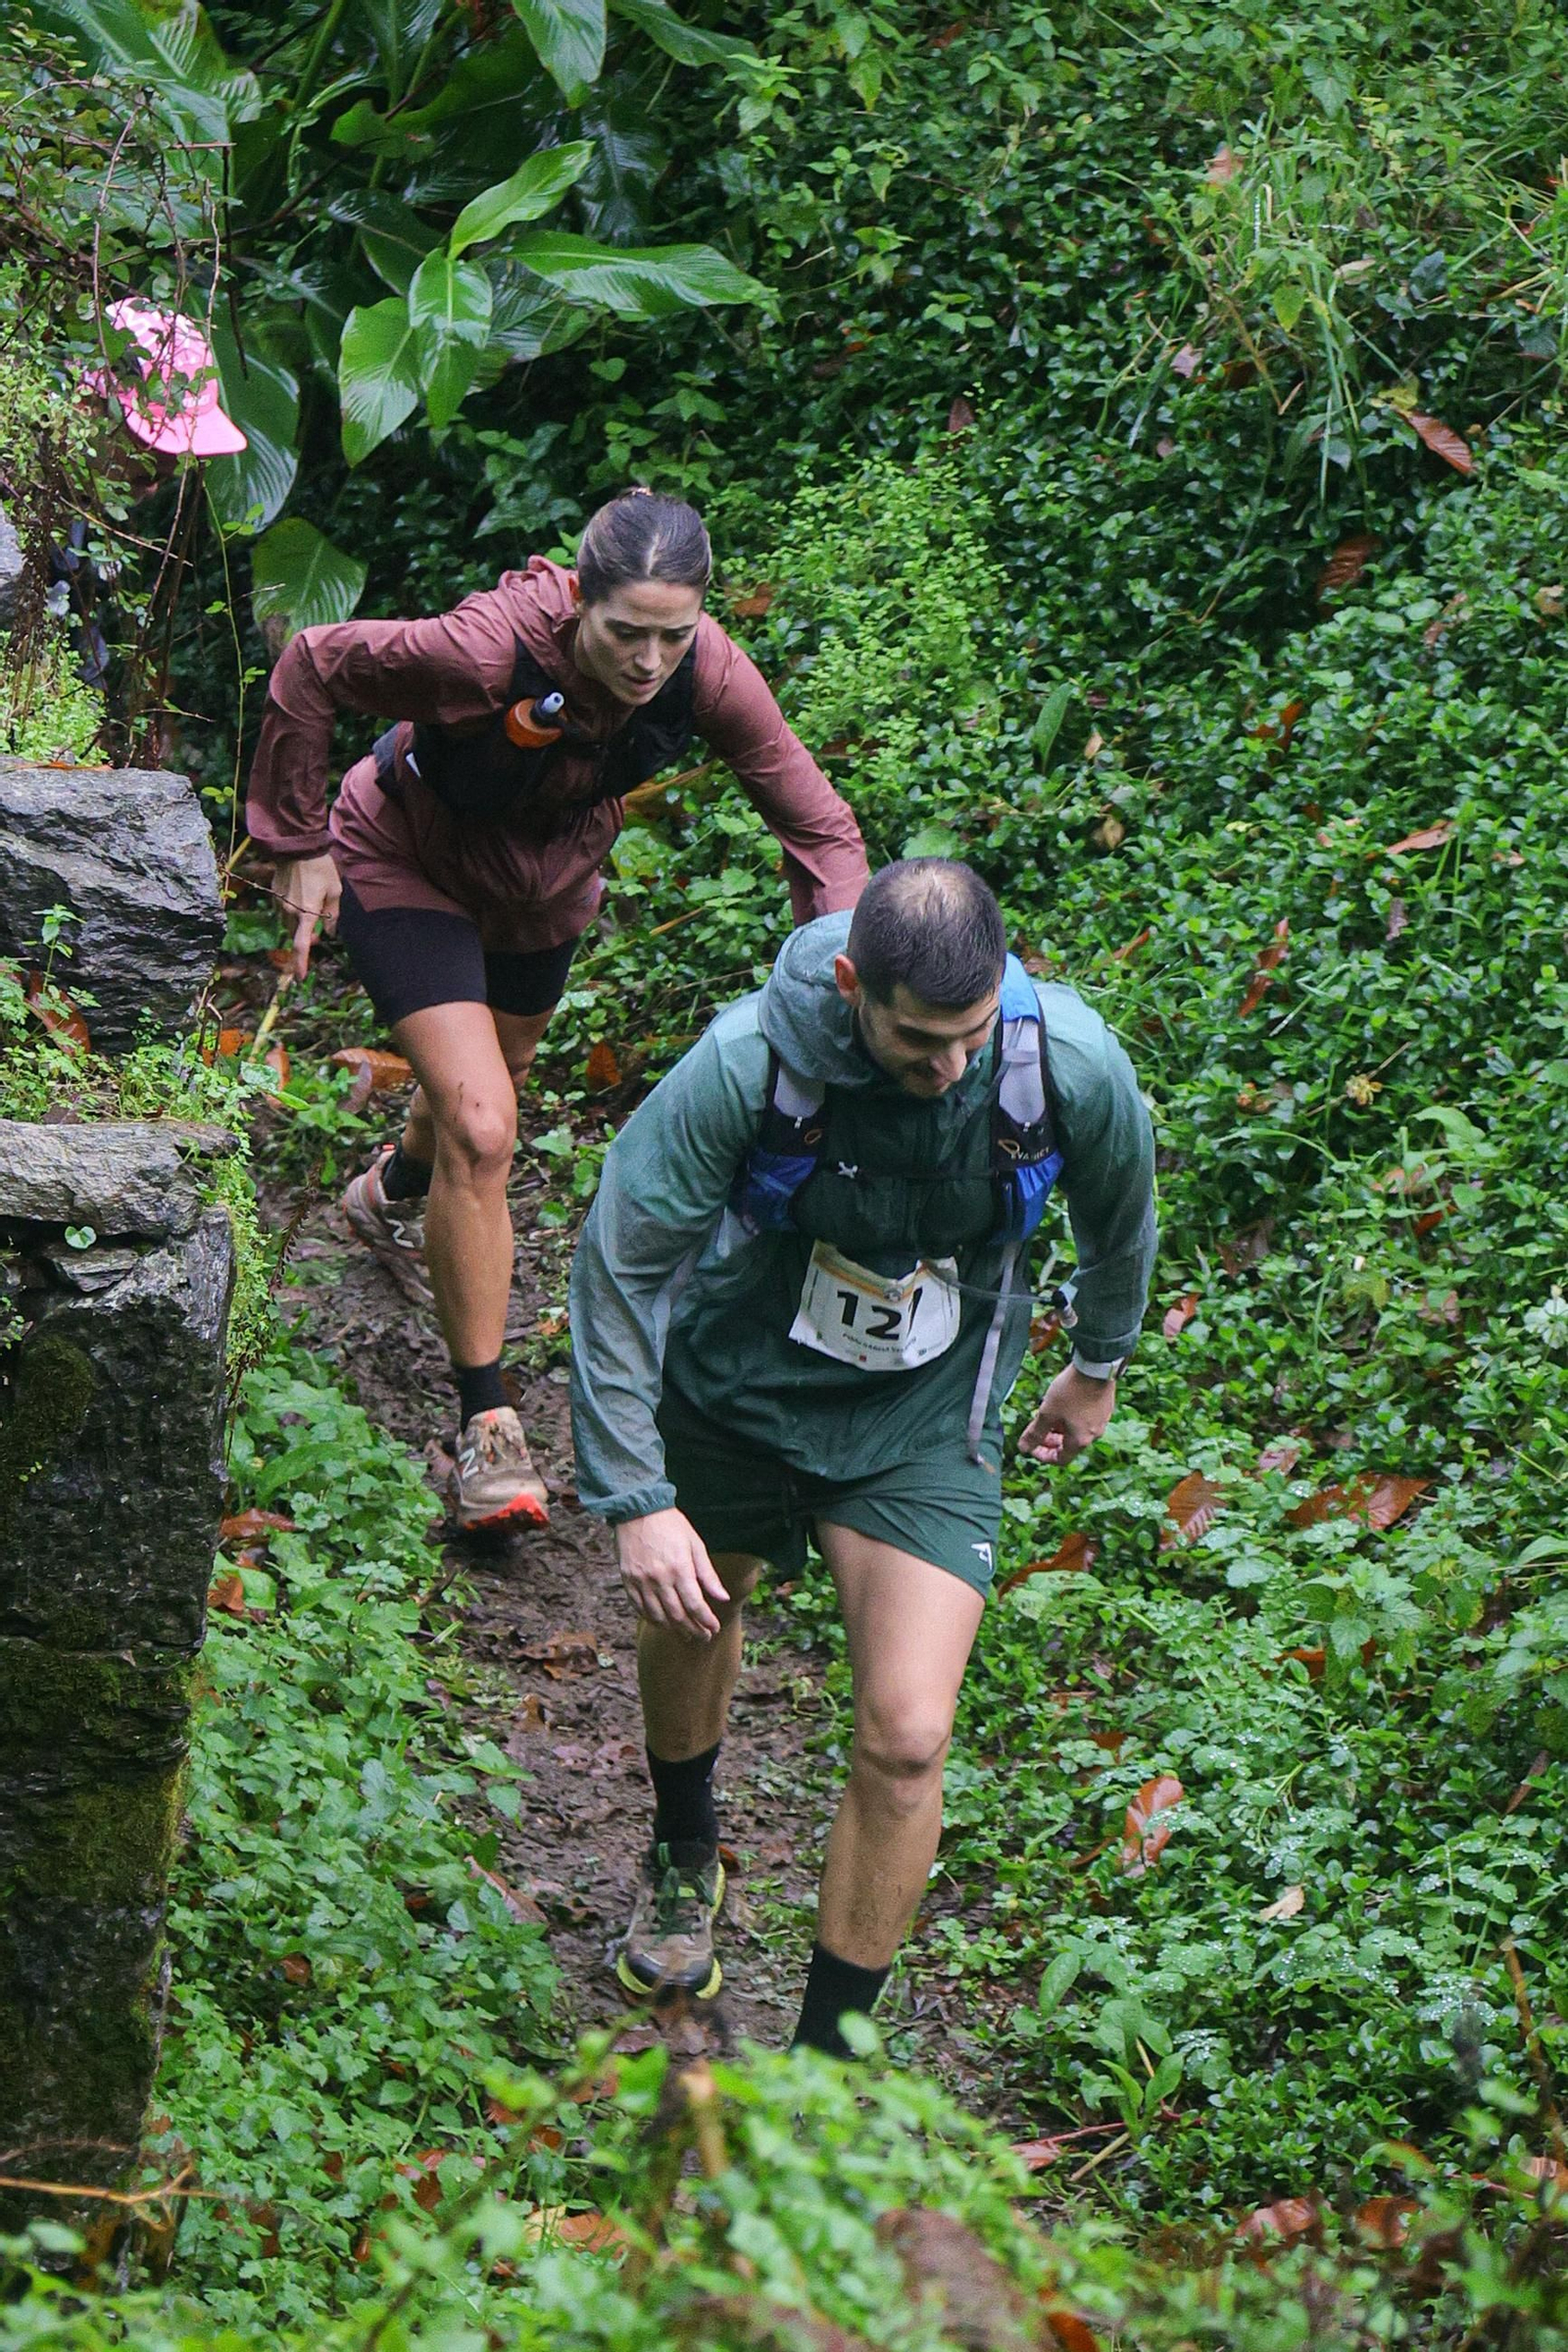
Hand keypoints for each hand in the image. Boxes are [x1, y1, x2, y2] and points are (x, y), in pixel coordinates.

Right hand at [271, 852, 340, 979]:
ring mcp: (280, 902)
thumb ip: (333, 915)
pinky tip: (302, 895)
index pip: (301, 944)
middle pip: (295, 934)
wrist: (298, 846)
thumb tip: (330, 932)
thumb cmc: (321, 868)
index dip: (301, 962)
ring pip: (289, 923)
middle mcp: (290, 911)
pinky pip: (284, 910)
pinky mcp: (275, 894)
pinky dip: (293, 911)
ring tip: (312, 906)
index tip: (300, 976)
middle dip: (306, 937)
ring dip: (299, 923)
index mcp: (306, 912)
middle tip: (320, 931)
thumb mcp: (335, 891)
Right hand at [615, 1508, 729, 1640]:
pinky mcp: (628, 1581)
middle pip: (678, 1615)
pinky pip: (640, 1608)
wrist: (638, 1510)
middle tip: (703, 1637)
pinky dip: (652, 1620)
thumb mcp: (695, 1544)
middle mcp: (659, 1578)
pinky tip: (663, 1623)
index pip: (695, 1605)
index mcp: (680, 1568)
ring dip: (673, 1629)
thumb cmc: (671, 1525)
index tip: (714, 1628)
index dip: (706, 1620)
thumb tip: (723, 1597)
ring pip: (658, 1616)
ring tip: (685, 1634)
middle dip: (693, 1630)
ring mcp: (641, 1581)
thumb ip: (708, 1574)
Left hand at [1019, 1365, 1116, 1467]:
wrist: (1095, 1366)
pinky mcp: (1104, 1407)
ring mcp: (1101, 1420)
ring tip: (1048, 1413)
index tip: (1032, 1445)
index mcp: (1080, 1440)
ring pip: (1077, 1431)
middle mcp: (1094, 1434)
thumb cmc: (1071, 1391)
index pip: (1061, 1459)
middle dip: (1050, 1439)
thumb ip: (1035, 1432)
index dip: (1043, 1455)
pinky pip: (1085, 1419)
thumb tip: (1023, 1448)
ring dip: (1060, 1427)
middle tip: (1037, 1428)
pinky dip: (1071, 1418)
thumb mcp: (1047, 1412)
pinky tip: (1063, 1403)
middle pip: (1069, 1445)